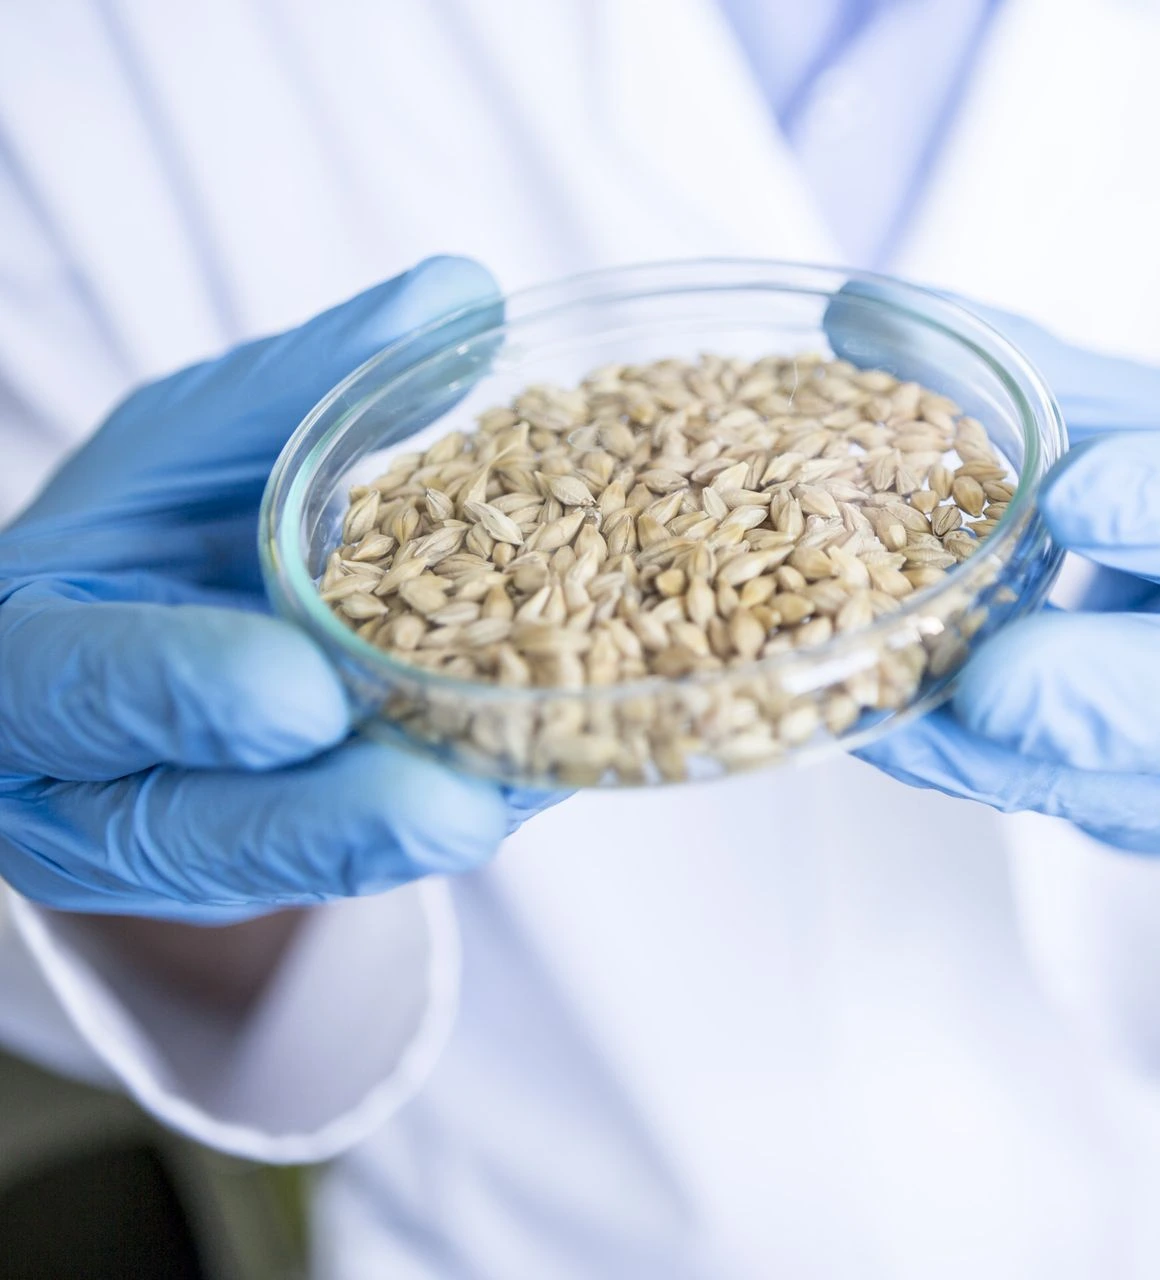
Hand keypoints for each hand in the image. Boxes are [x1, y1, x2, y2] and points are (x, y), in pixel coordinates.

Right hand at [0, 258, 527, 920]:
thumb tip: (461, 296)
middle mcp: (89, 785)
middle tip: (448, 811)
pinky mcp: (275, 869)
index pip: (82, 686)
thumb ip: (307, 385)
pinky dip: (459, 818)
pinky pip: (362, 861)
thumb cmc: (145, 530)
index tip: (298, 693)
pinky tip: (555, 775)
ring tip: (535, 794)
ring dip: (419, 839)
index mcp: (27, 663)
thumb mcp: (196, 437)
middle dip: (334, 823)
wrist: (138, 632)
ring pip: (298, 865)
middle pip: (202, 827)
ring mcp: (182, 849)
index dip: (185, 693)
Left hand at [856, 306, 1159, 855]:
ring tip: (899, 712)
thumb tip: (872, 316)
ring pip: (1155, 793)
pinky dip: (984, 774)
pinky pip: (1089, 814)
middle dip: (1119, 702)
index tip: (1081, 497)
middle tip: (996, 682)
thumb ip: (1046, 378)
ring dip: (1016, 759)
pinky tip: (898, 733)